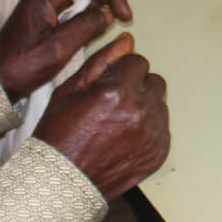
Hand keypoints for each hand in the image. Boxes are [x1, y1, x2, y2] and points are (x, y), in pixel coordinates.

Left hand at [0, 0, 131, 98]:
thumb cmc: (22, 66)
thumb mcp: (59, 47)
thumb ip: (86, 26)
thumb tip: (108, 13)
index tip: (125, 15)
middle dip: (106, 0)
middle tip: (121, 20)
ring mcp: (40, 7)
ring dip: (97, 10)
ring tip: (110, 27)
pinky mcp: (41, 20)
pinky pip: (69, 12)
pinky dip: (85, 19)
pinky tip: (93, 33)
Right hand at [34, 34, 169, 199]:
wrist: (62, 181)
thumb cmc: (59, 135)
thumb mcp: (70, 90)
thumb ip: (102, 61)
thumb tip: (127, 40)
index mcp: (118, 91)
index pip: (139, 62)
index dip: (122, 72)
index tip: (110, 85)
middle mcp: (141, 111)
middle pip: (154, 82)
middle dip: (137, 87)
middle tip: (114, 105)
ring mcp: (153, 134)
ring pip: (160, 105)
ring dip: (144, 108)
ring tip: (118, 123)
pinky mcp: (159, 152)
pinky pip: (162, 129)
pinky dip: (148, 130)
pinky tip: (125, 139)